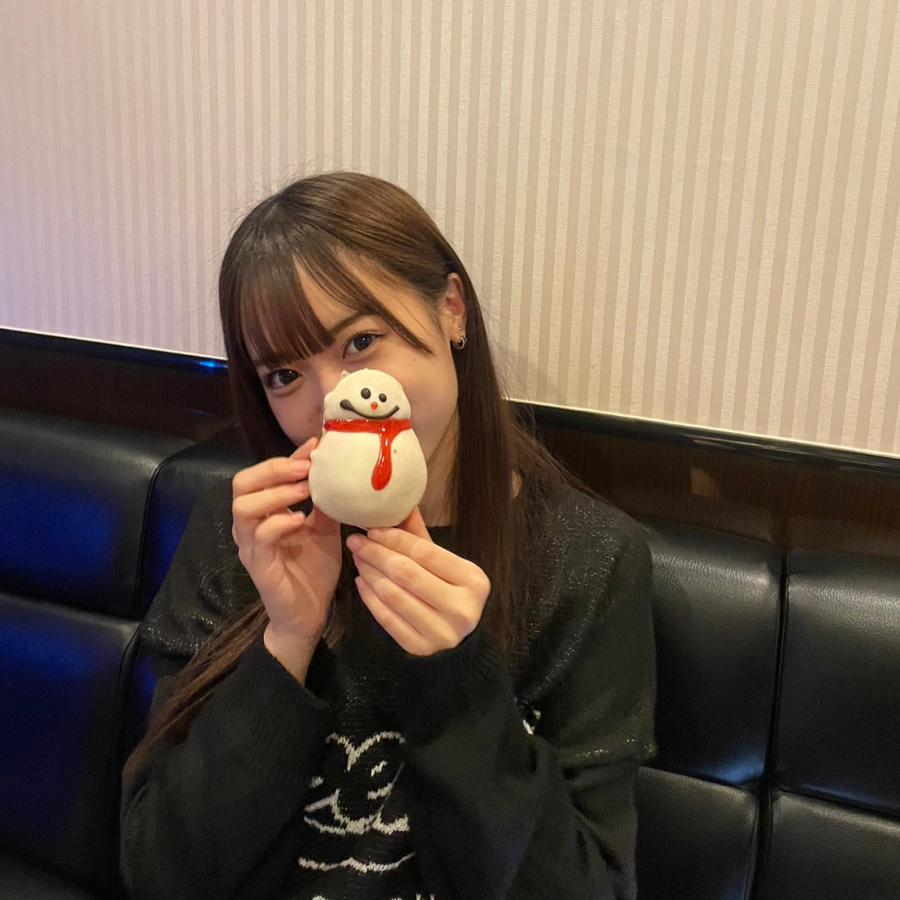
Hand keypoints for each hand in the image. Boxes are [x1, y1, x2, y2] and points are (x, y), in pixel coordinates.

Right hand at [230, 436, 341, 647]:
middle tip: (305, 468)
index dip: (287, 458)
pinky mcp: (259, 567)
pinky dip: (280, 522)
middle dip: (273, 469)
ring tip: (305, 490)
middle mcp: (250, 527)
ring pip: (243, 508)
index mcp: (264, 514)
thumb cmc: (314, 570)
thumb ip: (324, 502)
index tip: (315, 446)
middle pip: (241, 484)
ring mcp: (251, 547)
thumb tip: (335, 469)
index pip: (263, 475)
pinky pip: (261, 537)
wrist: (310, 614)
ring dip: (276, 493)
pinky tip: (301, 520)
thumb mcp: (325, 528)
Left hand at [347, 506, 491, 656]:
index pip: (425, 552)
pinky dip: (370, 598)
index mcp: (473, 581)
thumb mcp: (447, 565)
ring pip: (393, 595)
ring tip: (358, 559)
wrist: (461, 645)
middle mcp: (461, 608)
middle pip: (406, 573)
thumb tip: (403, 504)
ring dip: (370, 573)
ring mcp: (440, 632)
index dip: (395, 539)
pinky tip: (362, 582)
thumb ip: (422, 538)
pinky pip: (387, 618)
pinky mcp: (420, 648)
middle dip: (376, 554)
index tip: (372, 530)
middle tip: (356, 542)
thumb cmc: (452, 594)